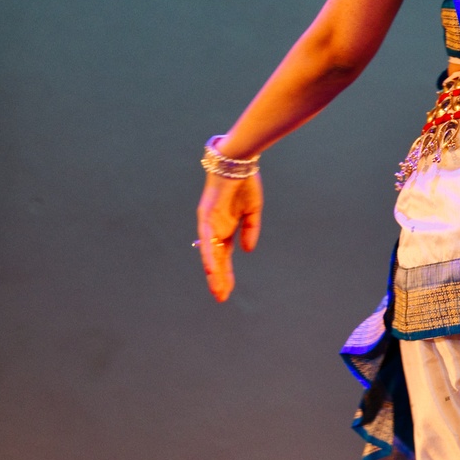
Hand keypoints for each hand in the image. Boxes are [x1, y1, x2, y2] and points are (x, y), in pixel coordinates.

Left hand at [195, 172, 262, 302]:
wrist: (238, 161)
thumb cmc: (245, 182)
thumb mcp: (253, 211)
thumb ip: (250, 230)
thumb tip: (248, 251)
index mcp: (227, 228)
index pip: (225, 257)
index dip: (227, 274)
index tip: (228, 292)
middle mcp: (216, 228)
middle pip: (217, 259)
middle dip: (219, 279)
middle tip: (221, 298)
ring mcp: (209, 223)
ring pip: (210, 253)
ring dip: (213, 272)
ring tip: (217, 291)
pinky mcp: (206, 215)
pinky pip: (207, 238)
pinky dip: (209, 254)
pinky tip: (211, 269)